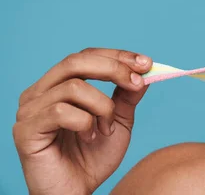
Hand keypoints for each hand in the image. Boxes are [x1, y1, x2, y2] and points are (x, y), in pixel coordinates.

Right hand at [13, 48, 152, 194]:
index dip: (117, 56)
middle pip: (76, 62)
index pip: (86, 56)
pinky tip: (90, 138)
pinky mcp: (25, 130)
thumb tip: (145, 71)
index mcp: (58, 85)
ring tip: (106, 128)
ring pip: (73, 87)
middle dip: (114, 69)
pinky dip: (85, 123)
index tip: (146, 63)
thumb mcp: (118, 121)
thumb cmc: (92, 158)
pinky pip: (61, 111)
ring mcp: (29, 110)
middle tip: (138, 83)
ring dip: (102, 106)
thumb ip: (127, 95)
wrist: (76, 193)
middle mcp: (39, 92)